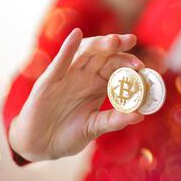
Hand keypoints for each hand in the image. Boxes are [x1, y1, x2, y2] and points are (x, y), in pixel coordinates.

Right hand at [9, 29, 144, 161]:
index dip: (127, 62)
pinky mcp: (49, 80)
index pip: (115, 66)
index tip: (141, 65)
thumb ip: (113, 120)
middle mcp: (84, 75)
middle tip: (131, 40)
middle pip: (103, 54)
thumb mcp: (93, 127)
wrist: (39, 145)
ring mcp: (67, 75)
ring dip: (99, 44)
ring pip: (85, 52)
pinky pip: (60, 61)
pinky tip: (77, 35)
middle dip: (117, 46)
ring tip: (113, 40)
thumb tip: (139, 115)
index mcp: (98, 84)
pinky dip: (68, 47)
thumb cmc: (68, 134)